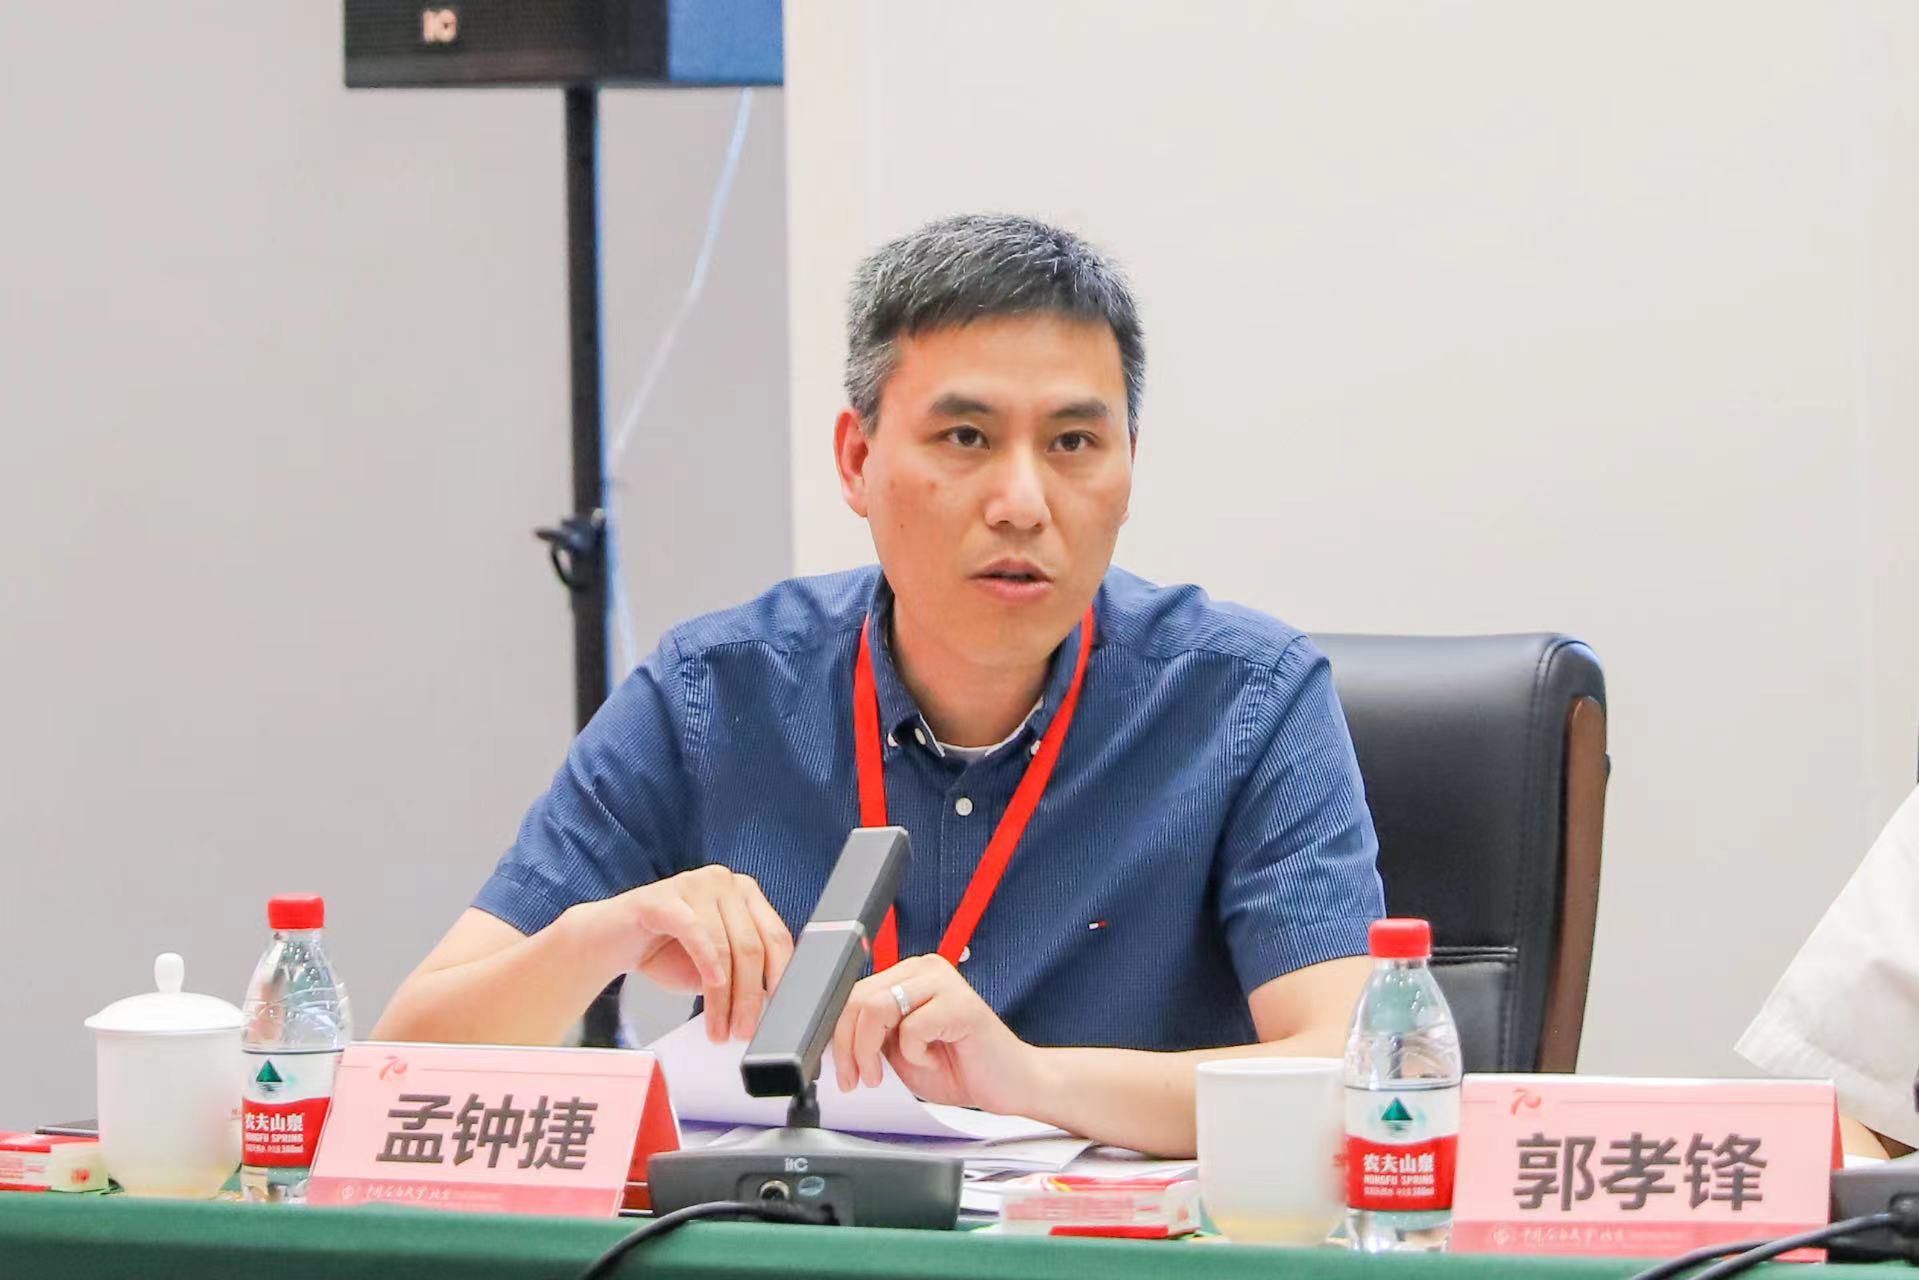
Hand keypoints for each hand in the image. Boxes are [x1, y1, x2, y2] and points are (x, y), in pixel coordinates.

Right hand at [571, 865, 792, 1042]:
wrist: (608, 943)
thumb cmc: (664, 953)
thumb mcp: (713, 969)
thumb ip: (741, 978)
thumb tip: (768, 1006)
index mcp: (746, 895)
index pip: (776, 937)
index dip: (781, 978)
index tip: (779, 1014)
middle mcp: (725, 882)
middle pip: (752, 946)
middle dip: (750, 996)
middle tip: (744, 1031)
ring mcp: (694, 884)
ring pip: (725, 946)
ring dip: (724, 997)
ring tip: (719, 1028)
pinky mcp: (663, 897)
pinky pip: (694, 931)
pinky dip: (707, 962)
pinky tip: (713, 988)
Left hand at [829, 954, 1041, 1116]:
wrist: (1009, 1084)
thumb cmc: (961, 1067)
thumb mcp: (900, 1050)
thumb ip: (872, 1034)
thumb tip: (833, 1035)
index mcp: (907, 976)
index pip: (852, 993)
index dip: (837, 1033)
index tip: (840, 1069)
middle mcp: (924, 970)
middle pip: (858, 998)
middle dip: (848, 1047)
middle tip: (859, 1079)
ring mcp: (943, 982)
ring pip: (877, 1008)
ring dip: (870, 1052)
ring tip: (884, 1075)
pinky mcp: (960, 1004)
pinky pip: (912, 1027)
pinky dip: (914, 1055)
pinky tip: (934, 1060)